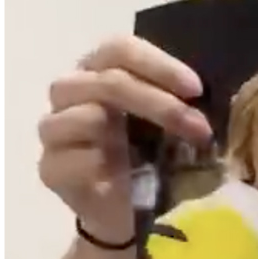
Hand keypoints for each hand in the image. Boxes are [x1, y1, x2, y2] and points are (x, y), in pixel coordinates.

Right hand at [38, 36, 208, 236]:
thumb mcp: (163, 121)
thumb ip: (173, 99)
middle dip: (160, 103)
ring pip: (89, 115)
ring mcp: (54, 129)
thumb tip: (207, 95)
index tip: (195, 89)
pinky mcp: (49, 166)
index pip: (118, 49)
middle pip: (107, 81)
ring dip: (136, 135)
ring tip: (168, 155)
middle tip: (198, 127)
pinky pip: (79, 158)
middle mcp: (69, 92)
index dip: (158, 64)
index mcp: (96, 70)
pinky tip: (128, 178)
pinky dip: (110, 167)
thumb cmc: (144, 154)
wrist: (120, 209)